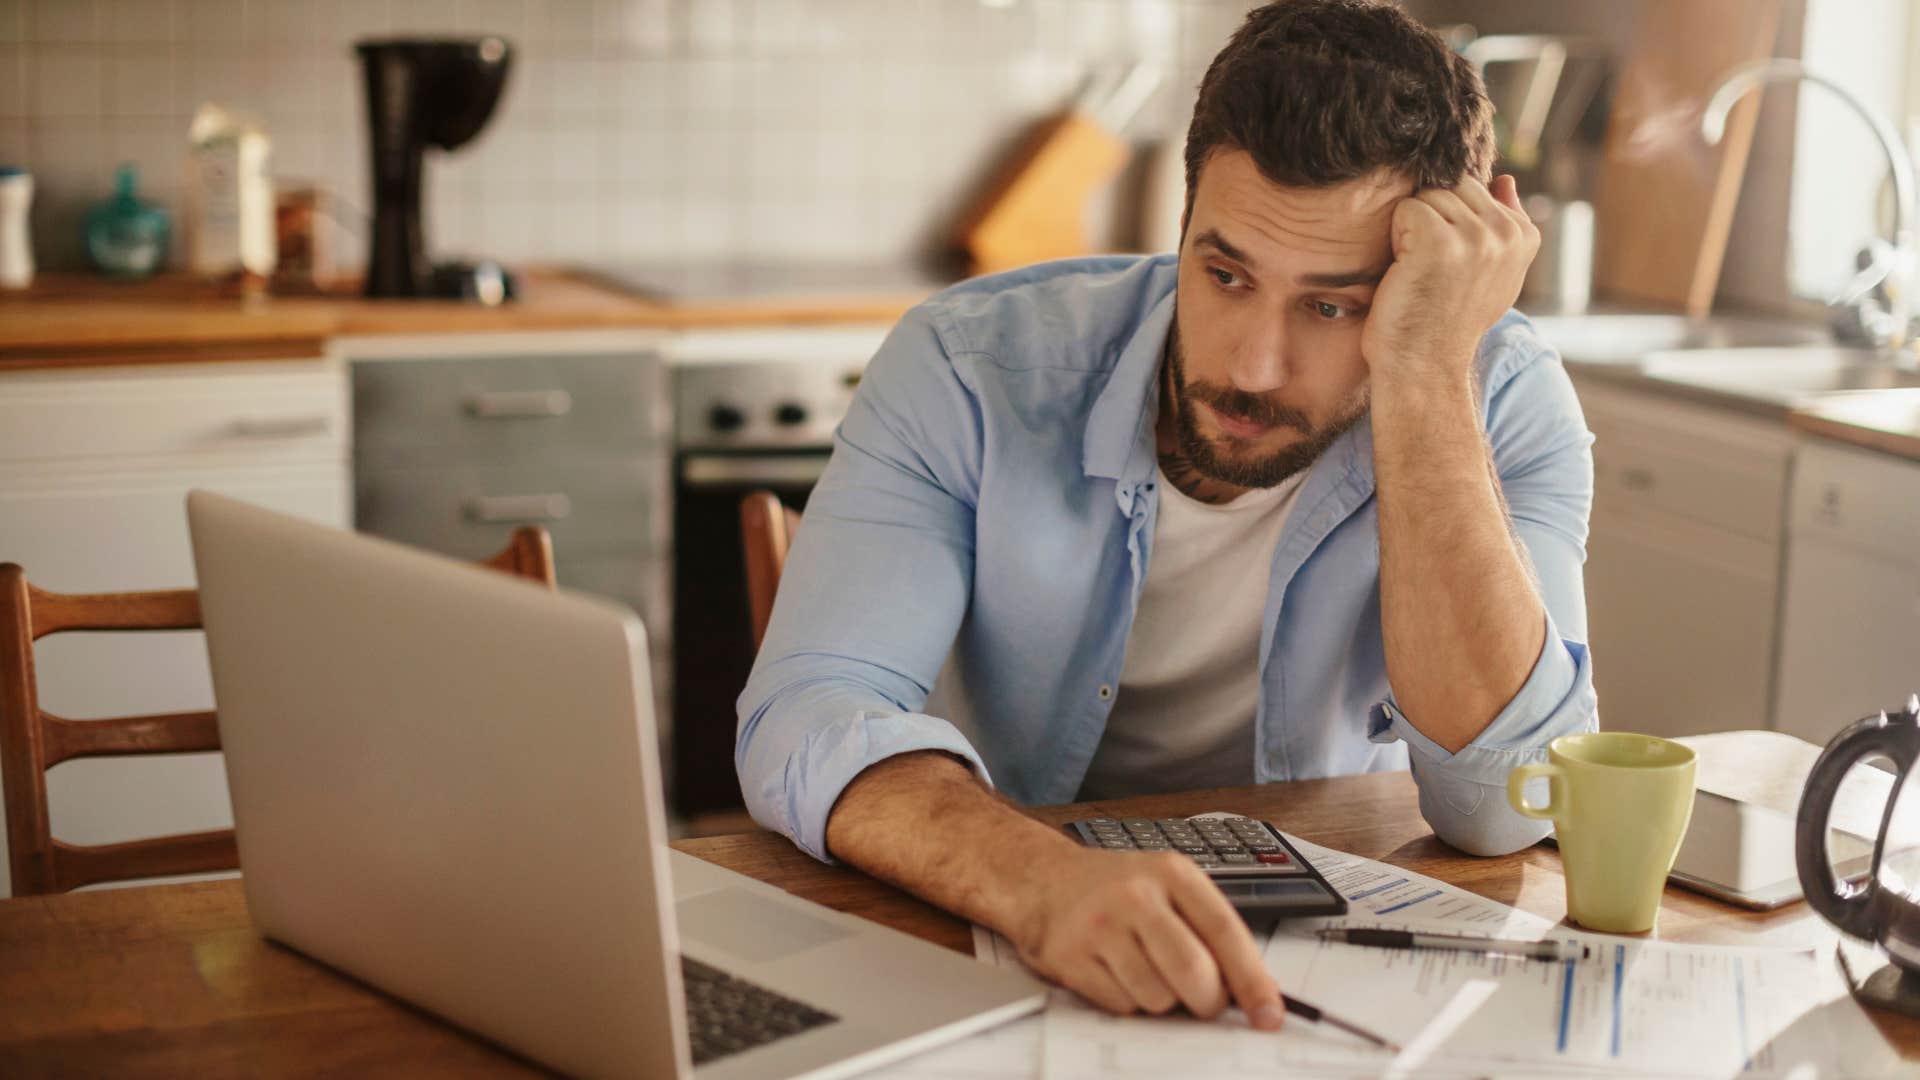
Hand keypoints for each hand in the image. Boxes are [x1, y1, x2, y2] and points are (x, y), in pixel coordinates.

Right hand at [1010, 846, 1284, 1027]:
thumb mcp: (1169, 888)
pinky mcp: (1071, 956)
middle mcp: (1136, 895)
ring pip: (1157, 998)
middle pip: (1194, 972)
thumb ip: (1211, 931)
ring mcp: (1100, 925)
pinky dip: (1127, 1002)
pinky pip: (1120, 1006)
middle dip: (1206, 1001)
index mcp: (1172, 873)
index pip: (1226, 933)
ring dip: (1160, 1000)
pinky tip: (1116, 973)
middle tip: (1202, 1000)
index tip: (1268, 1013)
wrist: (1043, 880)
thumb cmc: (1115, 888)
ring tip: (1145, 971)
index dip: (1253, 980)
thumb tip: (1255, 990)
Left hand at [1360, 174, 1539, 384]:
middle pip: (1450, 185)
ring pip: (1428, 195)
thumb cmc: (1446, 321)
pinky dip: (1396, 237)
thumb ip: (1503, 225)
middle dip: (1430, 217)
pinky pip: (1406, 209)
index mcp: (1524, 236)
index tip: (1449, 266)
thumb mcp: (1491, 273)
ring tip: (1418, 270)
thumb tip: (1506, 180)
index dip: (1449, 220)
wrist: (1423, 367)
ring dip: (1411, 229)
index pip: (1474, 187)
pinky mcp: (1440, 241)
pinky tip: (1406, 271)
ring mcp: (1476, 236)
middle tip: (1428, 267)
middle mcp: (1507, 233)